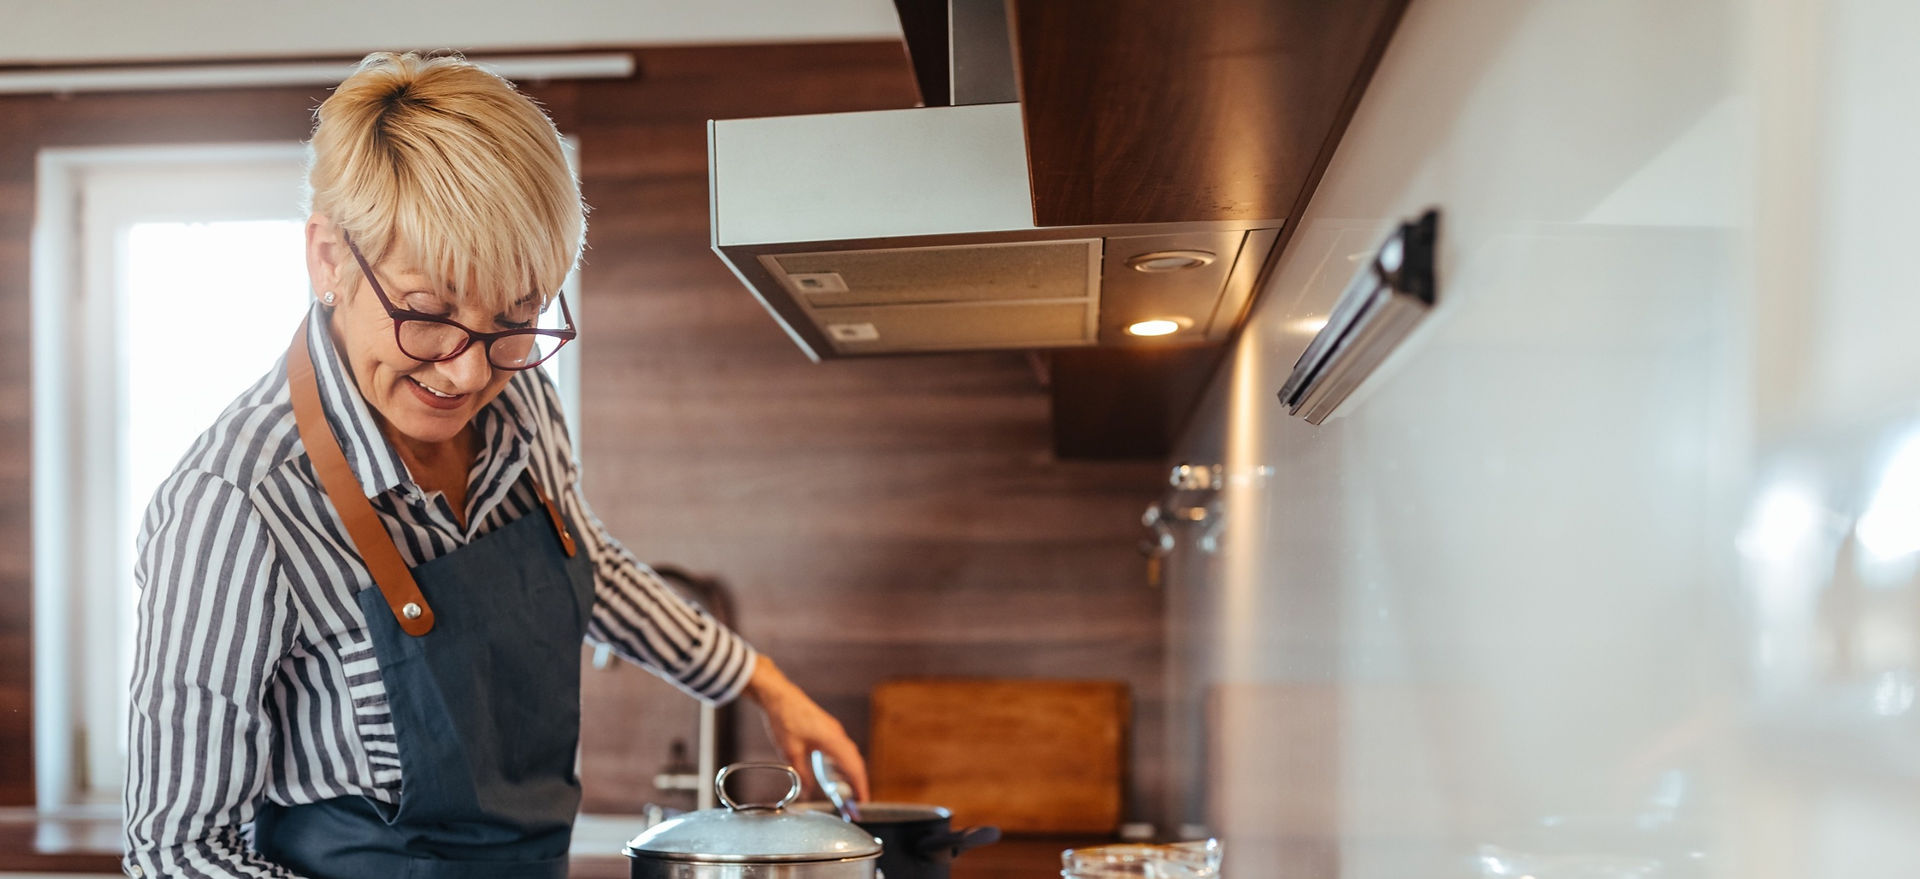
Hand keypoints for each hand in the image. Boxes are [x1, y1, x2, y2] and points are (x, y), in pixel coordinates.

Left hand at [744, 654, 870, 801]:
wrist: (779, 696)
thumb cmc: (785, 720)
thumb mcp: (790, 753)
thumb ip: (802, 775)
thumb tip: (807, 793)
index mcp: (832, 740)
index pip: (853, 767)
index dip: (860, 786)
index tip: (864, 803)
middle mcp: (838, 735)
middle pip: (855, 764)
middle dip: (858, 785)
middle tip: (857, 805)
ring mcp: (834, 732)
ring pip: (849, 757)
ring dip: (851, 776)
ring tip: (848, 795)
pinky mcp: (828, 730)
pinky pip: (842, 751)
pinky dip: (843, 766)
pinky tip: (836, 776)